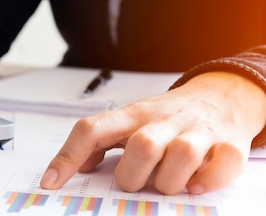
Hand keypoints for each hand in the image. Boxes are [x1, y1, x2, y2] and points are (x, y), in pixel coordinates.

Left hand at [40, 71, 265, 194]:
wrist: (220, 94)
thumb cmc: (167, 115)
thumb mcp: (132, 121)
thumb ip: (103, 141)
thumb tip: (77, 167)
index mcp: (132, 115)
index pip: (91, 129)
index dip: (68, 157)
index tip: (51, 183)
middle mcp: (162, 120)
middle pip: (141, 146)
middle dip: (132, 175)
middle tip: (134, 182)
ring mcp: (196, 131)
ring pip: (182, 156)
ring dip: (170, 181)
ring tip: (166, 183)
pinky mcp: (228, 143)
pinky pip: (222, 162)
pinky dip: (209, 179)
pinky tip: (197, 184)